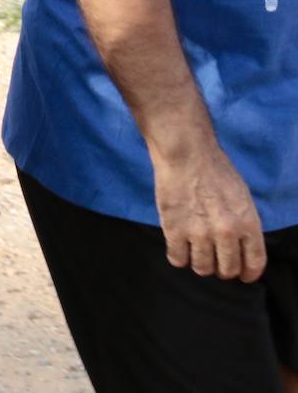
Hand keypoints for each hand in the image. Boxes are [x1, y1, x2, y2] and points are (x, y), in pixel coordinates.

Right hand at [154, 143, 265, 282]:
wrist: (185, 152)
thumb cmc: (214, 169)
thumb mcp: (242, 197)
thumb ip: (243, 223)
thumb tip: (240, 247)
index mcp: (247, 223)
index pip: (254, 264)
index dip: (247, 273)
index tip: (241, 275)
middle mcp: (226, 232)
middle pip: (227, 270)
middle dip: (221, 268)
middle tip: (214, 259)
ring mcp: (198, 232)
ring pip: (202, 268)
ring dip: (199, 263)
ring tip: (194, 250)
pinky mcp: (173, 229)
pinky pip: (177, 259)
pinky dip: (178, 256)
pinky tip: (178, 245)